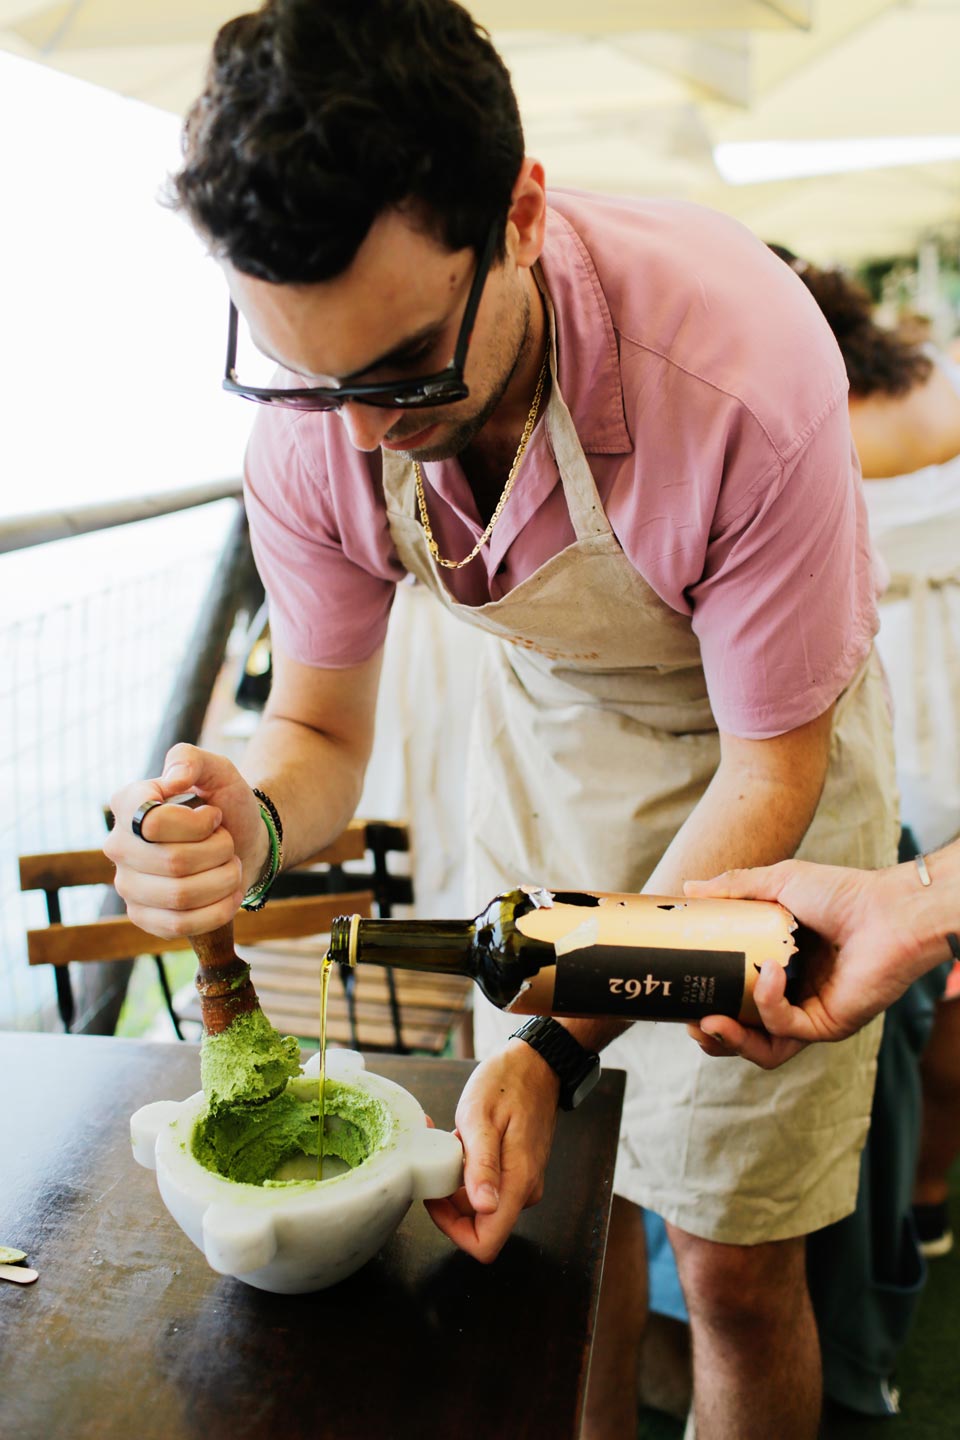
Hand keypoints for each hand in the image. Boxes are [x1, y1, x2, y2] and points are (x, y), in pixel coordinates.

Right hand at [104, 743, 267, 937]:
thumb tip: (172, 779)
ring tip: (229, 867)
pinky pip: (179, 925)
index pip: (155, 823)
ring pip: (180, 896)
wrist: (243, 844)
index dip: (198, 824)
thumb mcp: (218, 771)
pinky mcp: (142, 916)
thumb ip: (192, 760)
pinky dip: (216, 911)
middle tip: (227, 843)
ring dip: (223, 880)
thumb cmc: (225, 806)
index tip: (212, 816)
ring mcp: (127, 884)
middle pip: (174, 862)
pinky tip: (229, 895)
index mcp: (128, 804)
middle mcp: (118, 845)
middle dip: (219, 852)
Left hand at [424, 1040, 559, 1261]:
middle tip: (436, 1156)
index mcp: (518, 1182)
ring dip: (456, 1179)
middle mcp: (525, 1189)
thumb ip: (482, 1165)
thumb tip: (484, 1208)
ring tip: (447, 1140)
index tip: (435, 1197)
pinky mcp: (519, 1170)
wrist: (536, 1062)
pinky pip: (488, 1184)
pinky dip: (467, 1167)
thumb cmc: (507, 1082)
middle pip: (478, 1224)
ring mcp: (524, 1180)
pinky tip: (460, 1139)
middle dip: (449, 1198)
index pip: (486, 1242)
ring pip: (479, 1203)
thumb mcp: (481, 1118)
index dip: (452, 1229)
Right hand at [683, 859, 915, 1067]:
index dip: (705, 1000)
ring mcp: (809, 1013)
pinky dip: (768, 1004)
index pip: (733, 996)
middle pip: (743, 1032)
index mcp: (777, 967)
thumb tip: (687, 890)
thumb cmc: (843, 894)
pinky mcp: (827, 1025)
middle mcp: (791, 996)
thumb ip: (734, 888)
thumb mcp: (777, 883)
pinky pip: (786, 1028)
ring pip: (762, 1047)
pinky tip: (768, 975)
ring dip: (731, 1040)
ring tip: (708, 1022)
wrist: (889, 909)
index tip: (679, 992)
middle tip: (692, 1021)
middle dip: (713, 1035)